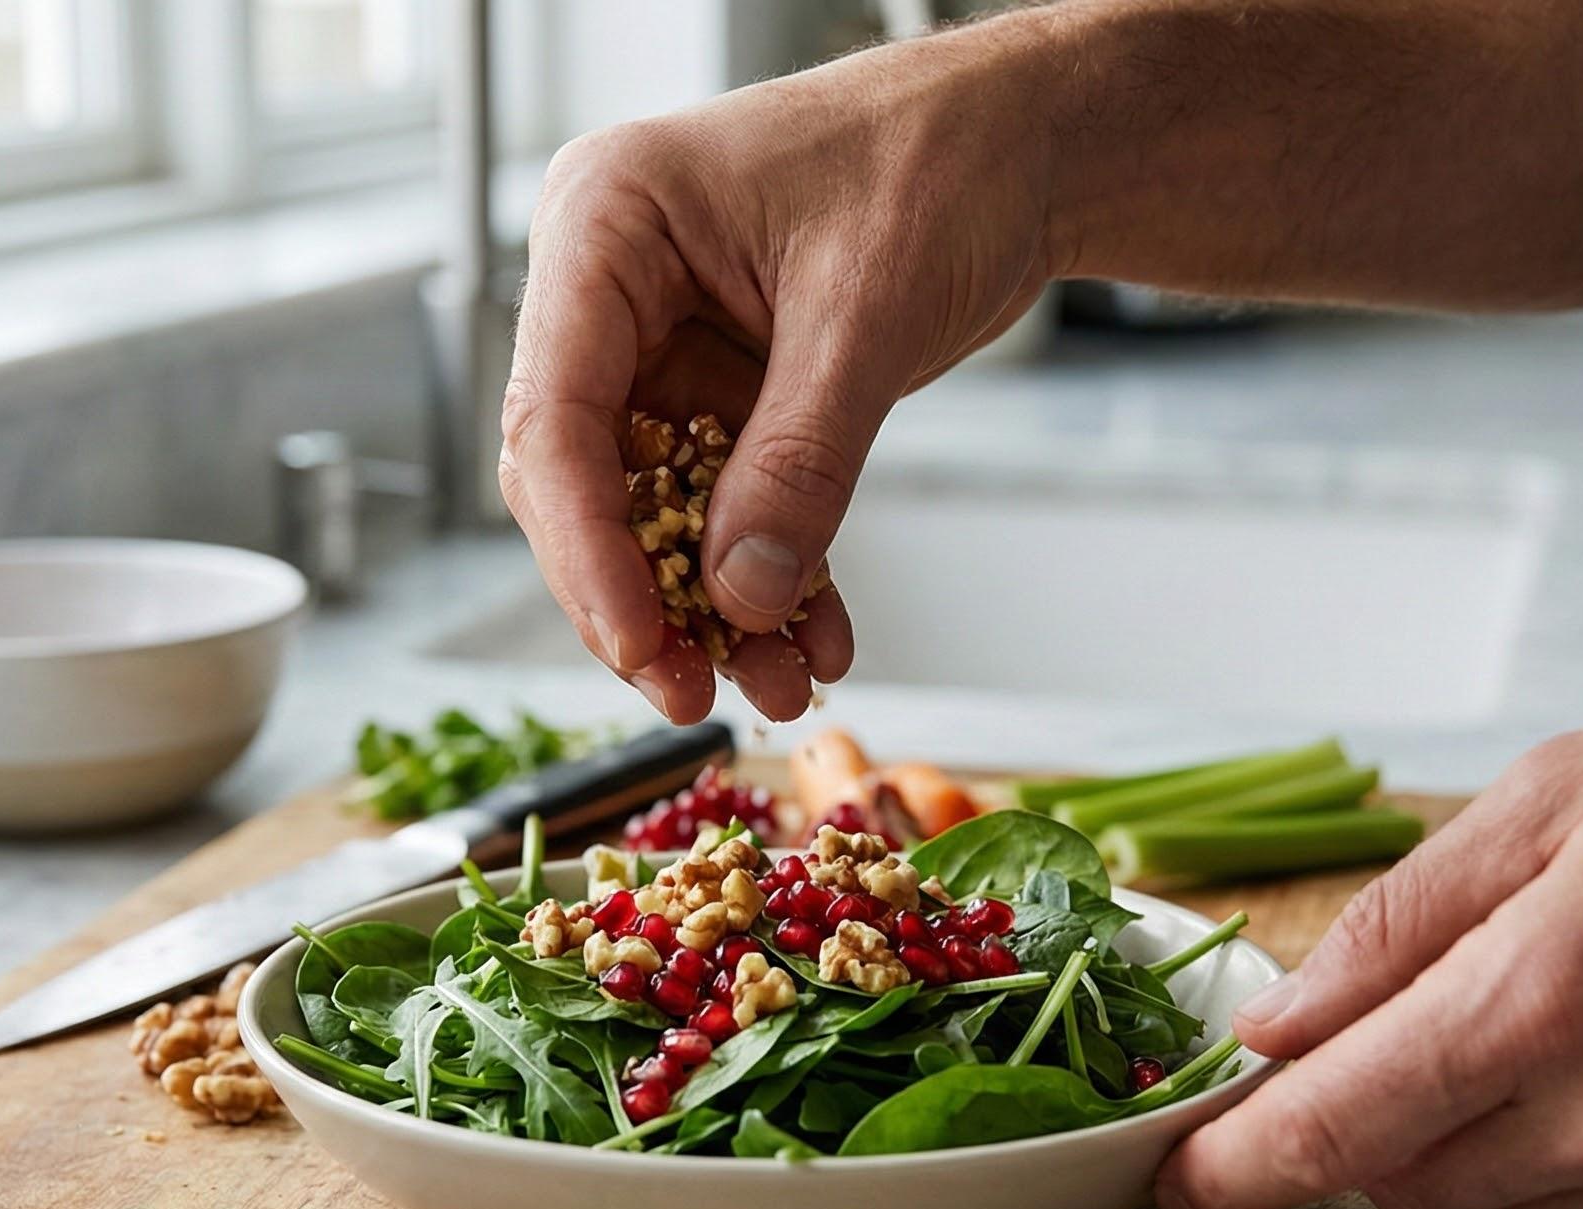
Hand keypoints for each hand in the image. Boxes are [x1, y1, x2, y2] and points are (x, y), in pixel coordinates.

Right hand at [499, 18, 1066, 720]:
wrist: (1028, 139)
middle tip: (695, 694)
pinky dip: (773, 577)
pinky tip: (819, 640)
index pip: (554, 417)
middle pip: (582, 482)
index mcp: (603, 228)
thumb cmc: (940, 157)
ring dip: (713, 609)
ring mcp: (666, 347)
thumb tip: (741, 593)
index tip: (641, 646)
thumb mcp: (867, 311)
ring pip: (654, 513)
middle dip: (642, 599)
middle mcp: (612, 293)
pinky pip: (730, 508)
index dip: (586, 550)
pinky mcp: (728, 393)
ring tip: (781, 687)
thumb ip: (800, 458)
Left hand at [1155, 627, 1582, 1208]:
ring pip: (1502, 1199)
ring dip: (1484, 1125)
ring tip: (1580, 995)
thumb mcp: (1567, 789)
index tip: (1182, 1182)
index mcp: (1550, 998)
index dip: (1239, 1166)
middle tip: (1411, 1016)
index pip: (1338, 1128)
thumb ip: (1403, 918)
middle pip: (1404, 1177)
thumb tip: (1287, 1014)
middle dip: (1374, 1111)